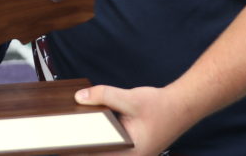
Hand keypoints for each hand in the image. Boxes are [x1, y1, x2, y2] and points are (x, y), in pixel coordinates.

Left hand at [74, 85, 192, 155]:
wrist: (183, 105)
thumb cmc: (161, 106)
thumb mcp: (130, 99)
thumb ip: (104, 96)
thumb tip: (79, 97)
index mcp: (132, 154)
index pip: (98, 154)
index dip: (80, 149)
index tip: (63, 144)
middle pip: (100, 152)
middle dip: (84, 143)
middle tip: (63, 134)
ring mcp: (132, 151)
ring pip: (105, 147)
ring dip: (92, 138)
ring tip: (72, 129)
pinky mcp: (131, 142)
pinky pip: (111, 140)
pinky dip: (101, 132)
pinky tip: (89, 121)